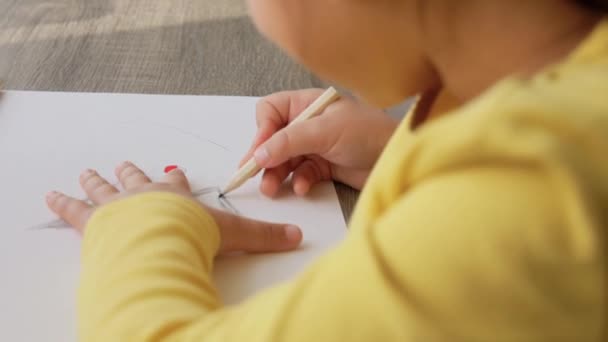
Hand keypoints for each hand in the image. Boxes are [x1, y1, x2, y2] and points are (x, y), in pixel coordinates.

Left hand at [46, 161, 301, 254]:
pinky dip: (62, 202)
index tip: (172, 173)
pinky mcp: (93, 220)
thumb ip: (264, 236)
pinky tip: (50, 196)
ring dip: (96, 181)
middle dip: (130, 172)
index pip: (176, 184)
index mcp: (175, 196)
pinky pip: (73, 209)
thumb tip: (297, 236)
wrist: (160, 237)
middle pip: (136, 179)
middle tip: (123, 164)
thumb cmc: (191, 233)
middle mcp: (145, 194)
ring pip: (104, 188)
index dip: (175, 180)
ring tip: (87, 172)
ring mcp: (117, 204)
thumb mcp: (234, 235)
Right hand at [241, 89, 397, 196]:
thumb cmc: (367, 133)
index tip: (259, 152)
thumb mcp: (325, 131)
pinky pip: (301, 174)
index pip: (270, 112)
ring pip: (284, 160)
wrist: (396, 158)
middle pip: (273, 139)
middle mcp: (308, 123)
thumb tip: (258, 154)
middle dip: (265, 158)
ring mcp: (315, 145)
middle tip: (254, 176)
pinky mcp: (323, 166)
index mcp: (307, 103)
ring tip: (272, 189)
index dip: (262, 131)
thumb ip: (289, 141)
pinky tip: (303, 187)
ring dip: (277, 174)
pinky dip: (299, 182)